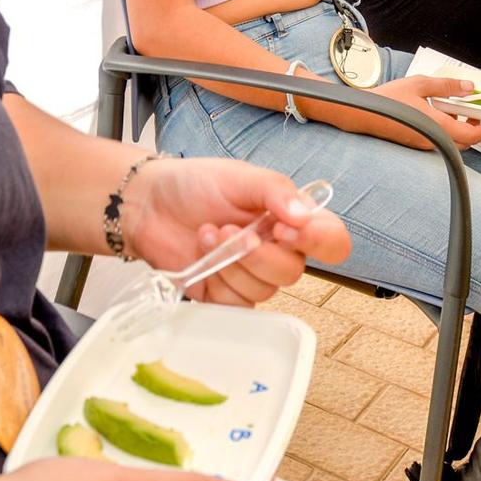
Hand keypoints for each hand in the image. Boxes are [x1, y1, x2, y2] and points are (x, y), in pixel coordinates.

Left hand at [122, 158, 352, 305]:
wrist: (148, 203)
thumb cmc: (195, 184)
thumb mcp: (238, 176)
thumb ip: (275, 190)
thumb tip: (304, 215)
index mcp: (291, 218)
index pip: (332, 241)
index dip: (319, 241)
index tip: (285, 228)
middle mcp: (277, 249)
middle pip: (293, 272)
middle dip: (258, 253)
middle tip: (230, 229)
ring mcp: (251, 274)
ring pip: (264, 289)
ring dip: (231, 262)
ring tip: (208, 233)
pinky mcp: (225, 294)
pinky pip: (237, 304)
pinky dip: (218, 280)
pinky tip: (202, 255)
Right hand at [373, 74, 480, 149]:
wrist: (363, 114)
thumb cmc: (387, 101)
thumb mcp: (420, 84)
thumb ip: (447, 86)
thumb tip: (468, 87)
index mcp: (439, 127)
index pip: (474, 135)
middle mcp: (435, 140)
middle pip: (467, 140)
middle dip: (478, 126)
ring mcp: (426, 144)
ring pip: (454, 140)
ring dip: (463, 126)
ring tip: (462, 107)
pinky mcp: (418, 142)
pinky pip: (442, 138)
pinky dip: (449, 127)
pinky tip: (442, 111)